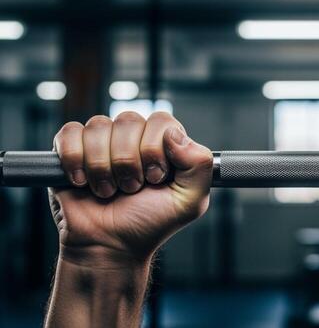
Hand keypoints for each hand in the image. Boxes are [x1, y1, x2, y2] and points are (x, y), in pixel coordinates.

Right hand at [49, 111, 212, 265]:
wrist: (110, 246)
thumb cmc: (150, 223)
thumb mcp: (190, 200)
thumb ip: (199, 164)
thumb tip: (174, 134)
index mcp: (163, 143)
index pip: (161, 121)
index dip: (155, 149)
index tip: (155, 178)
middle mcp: (133, 137)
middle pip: (128, 121)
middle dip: (129, 162)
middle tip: (131, 189)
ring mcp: (101, 142)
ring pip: (99, 126)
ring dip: (103, 167)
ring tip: (109, 191)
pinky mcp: (70, 149)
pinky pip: (69, 133)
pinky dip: (75, 160)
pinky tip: (83, 182)